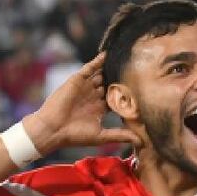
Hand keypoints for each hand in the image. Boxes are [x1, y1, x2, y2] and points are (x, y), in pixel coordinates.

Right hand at [22, 52, 139, 153]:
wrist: (53, 129)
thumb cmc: (75, 135)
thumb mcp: (101, 136)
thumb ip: (120, 135)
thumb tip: (141, 141)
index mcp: (99, 109)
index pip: (116, 98)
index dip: (127, 94)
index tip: (143, 90)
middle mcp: (93, 97)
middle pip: (110, 84)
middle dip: (121, 79)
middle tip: (138, 70)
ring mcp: (85, 87)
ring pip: (101, 74)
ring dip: (111, 68)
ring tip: (125, 58)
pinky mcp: (77, 80)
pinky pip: (89, 68)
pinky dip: (98, 61)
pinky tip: (108, 54)